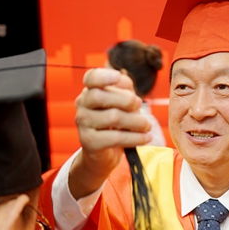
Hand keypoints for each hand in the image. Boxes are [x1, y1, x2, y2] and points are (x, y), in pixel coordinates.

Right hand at [69, 68, 151, 198]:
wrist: (104, 154)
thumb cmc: (116, 124)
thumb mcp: (122, 103)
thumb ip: (124, 89)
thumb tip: (124, 82)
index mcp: (90, 91)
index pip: (91, 78)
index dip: (103, 76)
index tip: (118, 76)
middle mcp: (82, 105)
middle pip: (100, 95)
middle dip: (126, 99)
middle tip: (140, 105)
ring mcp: (83, 124)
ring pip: (112, 117)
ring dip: (136, 121)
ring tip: (147, 125)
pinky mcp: (90, 142)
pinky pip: (116, 137)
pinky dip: (135, 137)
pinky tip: (146, 138)